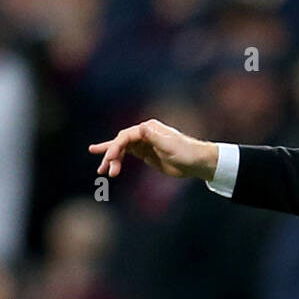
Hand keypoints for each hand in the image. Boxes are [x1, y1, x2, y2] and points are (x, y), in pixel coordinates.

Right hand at [88, 120, 217, 180]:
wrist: (197, 161)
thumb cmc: (186, 152)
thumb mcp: (170, 146)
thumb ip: (154, 138)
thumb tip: (142, 128)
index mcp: (149, 129)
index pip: (126, 137)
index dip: (116, 148)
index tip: (110, 160)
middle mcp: (144, 133)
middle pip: (121, 143)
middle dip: (111, 155)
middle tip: (104, 169)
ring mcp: (144, 143)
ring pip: (122, 150)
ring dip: (111, 160)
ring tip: (101, 170)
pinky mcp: (146, 154)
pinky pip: (128, 155)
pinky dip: (118, 161)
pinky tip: (110, 166)